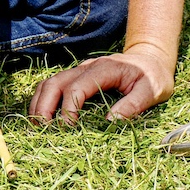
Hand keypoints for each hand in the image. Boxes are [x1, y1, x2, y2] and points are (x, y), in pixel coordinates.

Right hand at [29, 44, 173, 122]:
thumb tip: (110, 121)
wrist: (152, 59)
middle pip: (55, 83)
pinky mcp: (78, 78)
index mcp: (104, 69)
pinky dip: (44, 101)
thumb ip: (134, 104)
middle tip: (42, 130)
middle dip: (44, 106)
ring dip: (39, 103)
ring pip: (50, 83)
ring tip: (36, 127)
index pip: (77, 87)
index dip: (69, 108)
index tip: (68, 128)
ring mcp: (80, 71)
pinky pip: (54, 86)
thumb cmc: (153, 76)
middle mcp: (87, 67)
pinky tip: (42, 118)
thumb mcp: (152, 90)